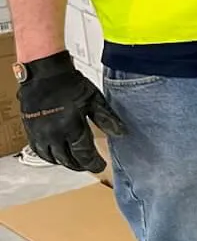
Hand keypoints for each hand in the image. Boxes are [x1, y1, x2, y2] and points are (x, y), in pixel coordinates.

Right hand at [16, 52, 126, 171]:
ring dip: (65, 162)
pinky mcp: (30, 131)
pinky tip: (56, 155)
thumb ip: (106, 118)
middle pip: (67, 160)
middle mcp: (53, 135)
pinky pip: (39, 151)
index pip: (83, 154)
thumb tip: (121, 133)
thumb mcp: (94, 99)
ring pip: (53, 158)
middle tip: (89, 165)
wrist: (45, 74)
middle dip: (80, 165)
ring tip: (75, 162)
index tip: (101, 166)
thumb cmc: (69, 84)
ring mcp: (40, 134)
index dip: (93, 163)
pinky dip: (50, 156)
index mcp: (71, 128)